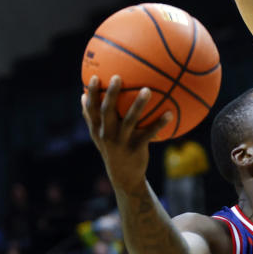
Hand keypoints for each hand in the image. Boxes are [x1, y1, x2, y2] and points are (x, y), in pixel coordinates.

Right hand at [81, 76, 173, 192]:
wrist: (123, 176)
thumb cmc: (112, 149)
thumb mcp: (99, 135)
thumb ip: (91, 117)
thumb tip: (81, 96)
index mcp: (98, 129)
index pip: (91, 109)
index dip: (91, 94)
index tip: (94, 77)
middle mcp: (107, 134)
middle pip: (107, 112)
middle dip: (111, 94)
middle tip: (117, 77)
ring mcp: (121, 142)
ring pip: (129, 120)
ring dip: (138, 105)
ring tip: (147, 90)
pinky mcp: (136, 148)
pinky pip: (149, 133)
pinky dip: (159, 123)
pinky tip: (170, 113)